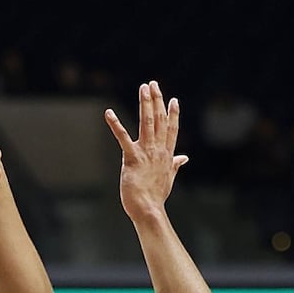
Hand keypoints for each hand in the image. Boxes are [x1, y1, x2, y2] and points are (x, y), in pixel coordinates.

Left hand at [106, 80, 188, 221]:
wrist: (148, 209)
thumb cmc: (155, 196)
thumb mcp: (169, 177)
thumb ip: (176, 164)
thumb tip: (184, 158)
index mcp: (166, 154)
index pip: (172, 129)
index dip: (173, 113)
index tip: (173, 99)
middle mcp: (158, 150)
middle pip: (159, 120)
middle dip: (156, 100)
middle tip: (152, 84)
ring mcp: (146, 153)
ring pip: (147, 122)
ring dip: (145, 104)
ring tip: (143, 88)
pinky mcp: (131, 158)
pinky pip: (122, 137)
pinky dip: (115, 124)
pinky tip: (109, 113)